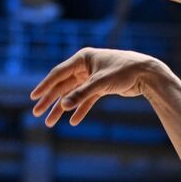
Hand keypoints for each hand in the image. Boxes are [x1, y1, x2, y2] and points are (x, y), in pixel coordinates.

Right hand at [30, 47, 164, 126]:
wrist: (147, 73)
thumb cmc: (124, 71)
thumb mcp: (100, 83)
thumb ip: (81, 94)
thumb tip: (63, 106)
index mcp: (82, 59)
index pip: (58, 74)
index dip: (45, 86)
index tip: (33, 97)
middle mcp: (85, 66)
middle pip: (62, 86)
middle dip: (50, 101)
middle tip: (37, 114)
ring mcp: (92, 77)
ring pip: (73, 94)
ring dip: (62, 108)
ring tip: (50, 122)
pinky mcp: (101, 87)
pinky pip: (86, 100)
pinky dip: (80, 109)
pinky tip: (73, 121)